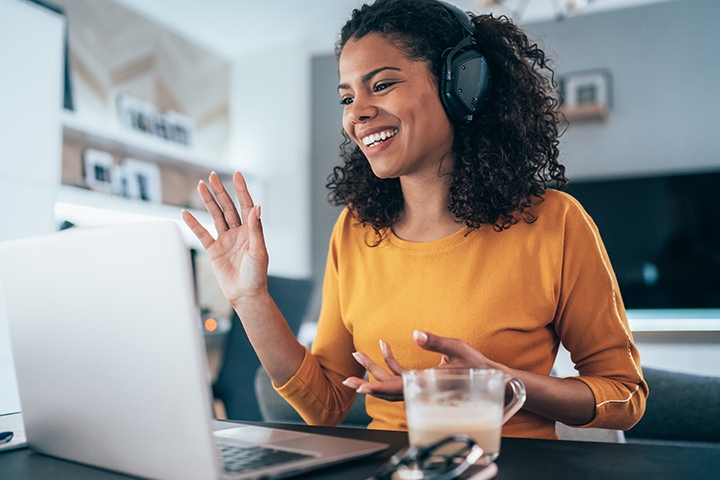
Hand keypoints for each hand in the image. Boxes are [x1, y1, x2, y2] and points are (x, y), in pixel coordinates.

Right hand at [182, 171, 267, 306]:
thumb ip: (256, 229)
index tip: (237, 175)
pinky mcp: (214, 250)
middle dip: (220, 191)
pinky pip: (202, 234)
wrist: (245, 295)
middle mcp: (238, 233)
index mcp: (251, 231)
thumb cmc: (256, 275)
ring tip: (200, 186)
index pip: (246, 205)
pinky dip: (194, 224)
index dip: (241, 190)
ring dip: (208, 201)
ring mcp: (226, 240)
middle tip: (212, 176)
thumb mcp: (258, 251)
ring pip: (215, 216)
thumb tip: (257, 207)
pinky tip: (186, 213)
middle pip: (228, 207)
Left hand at [342, 331, 502, 401]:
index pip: (396, 389)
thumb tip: (416, 334)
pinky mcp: (422, 381)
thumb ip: (436, 342)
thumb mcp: (458, 349)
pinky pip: (400, 375)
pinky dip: (390, 362)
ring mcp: (419, 386)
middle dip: (366, 381)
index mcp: (426, 384)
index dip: (377, 388)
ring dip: (374, 369)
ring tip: (358, 353)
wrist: (491, 381)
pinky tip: (384, 346)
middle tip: (346, 378)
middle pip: (387, 388)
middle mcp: (420, 389)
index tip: (360, 388)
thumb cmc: (476, 366)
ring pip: (391, 382)